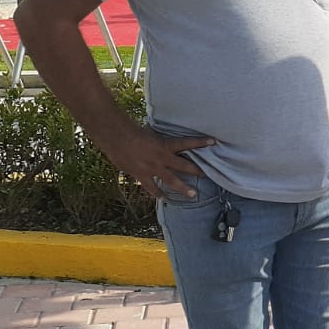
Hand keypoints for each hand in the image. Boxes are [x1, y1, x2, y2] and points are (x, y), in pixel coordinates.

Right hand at [98, 125, 215, 199]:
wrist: (115, 136)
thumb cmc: (130, 130)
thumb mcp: (149, 132)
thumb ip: (157, 139)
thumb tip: (160, 139)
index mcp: (165, 144)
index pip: (187, 142)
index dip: (200, 142)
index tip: (213, 141)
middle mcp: (162, 158)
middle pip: (184, 166)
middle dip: (197, 171)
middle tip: (209, 176)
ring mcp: (152, 168)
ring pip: (171, 181)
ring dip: (182, 188)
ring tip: (193, 195)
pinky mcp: (141, 175)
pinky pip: (151, 187)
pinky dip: (157, 193)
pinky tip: (163, 198)